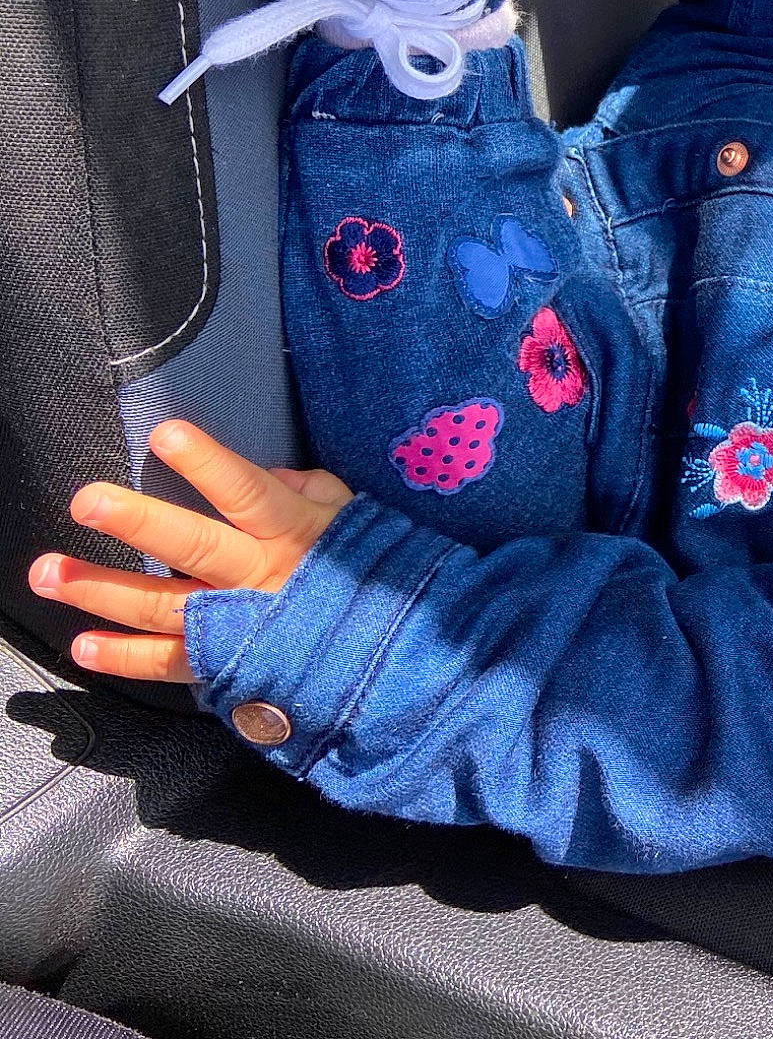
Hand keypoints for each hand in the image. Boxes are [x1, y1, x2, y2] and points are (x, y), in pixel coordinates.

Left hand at [27, 420, 350, 682]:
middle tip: (86, 501)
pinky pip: (173, 664)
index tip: (166, 435)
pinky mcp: (231, 667)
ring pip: (165, 607)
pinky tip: (84, 645)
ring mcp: (242, 627)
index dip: (208, 464)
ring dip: (102, 591)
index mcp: (297, 534)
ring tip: (48, 573)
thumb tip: (270, 471)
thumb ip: (314, 488)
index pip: (248, 491)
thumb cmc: (374, 576)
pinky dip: (127, 658)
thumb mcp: (358, 521)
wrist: (396, 660)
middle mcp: (263, 578)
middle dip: (138, 522)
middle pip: (194, 546)